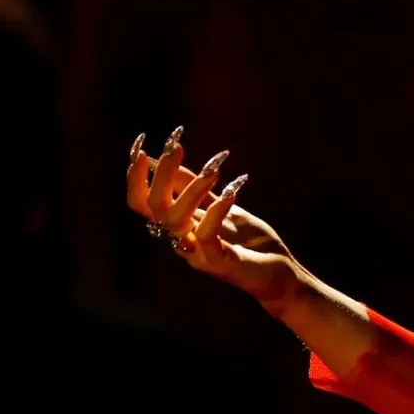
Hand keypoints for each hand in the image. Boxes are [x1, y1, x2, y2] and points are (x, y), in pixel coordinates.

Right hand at [125, 126, 298, 307]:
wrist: (278, 272)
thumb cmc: (248, 241)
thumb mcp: (220, 206)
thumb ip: (194, 189)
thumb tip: (169, 159)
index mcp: (177, 225)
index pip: (142, 201)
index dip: (135, 175)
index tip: (141, 141)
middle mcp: (180, 239)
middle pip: (153, 206)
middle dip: (161, 172)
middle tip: (177, 145)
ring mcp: (196, 253)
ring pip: (175, 220)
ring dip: (192, 189)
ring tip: (214, 168)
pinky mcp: (218, 263)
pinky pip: (207, 236)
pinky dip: (217, 211)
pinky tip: (231, 190)